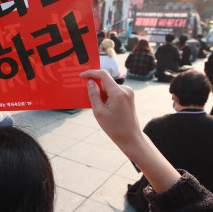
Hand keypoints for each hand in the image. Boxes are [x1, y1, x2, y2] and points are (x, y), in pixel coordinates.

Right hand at [79, 69, 180, 192]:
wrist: (131, 138)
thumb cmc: (114, 127)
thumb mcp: (99, 112)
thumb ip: (93, 95)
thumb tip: (90, 82)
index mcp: (118, 92)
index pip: (103, 75)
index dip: (91, 73)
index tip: (82, 76)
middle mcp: (125, 90)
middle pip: (106, 82)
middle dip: (96, 87)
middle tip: (87, 97)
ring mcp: (129, 93)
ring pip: (110, 87)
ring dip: (102, 93)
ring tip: (99, 108)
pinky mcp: (129, 97)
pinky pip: (114, 92)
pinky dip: (107, 96)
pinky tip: (105, 108)